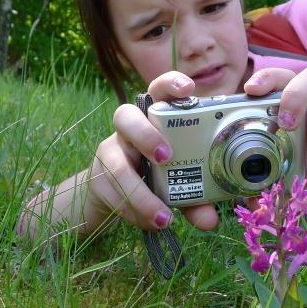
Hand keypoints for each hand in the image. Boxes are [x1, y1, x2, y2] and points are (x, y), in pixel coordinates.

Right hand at [83, 71, 219, 232]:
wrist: (111, 199)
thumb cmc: (154, 179)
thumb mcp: (177, 185)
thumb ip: (194, 199)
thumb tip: (210, 221)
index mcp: (153, 120)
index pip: (158, 90)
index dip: (170, 84)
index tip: (188, 88)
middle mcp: (127, 130)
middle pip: (125, 115)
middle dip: (145, 135)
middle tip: (166, 158)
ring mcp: (109, 152)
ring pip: (115, 164)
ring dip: (140, 193)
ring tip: (164, 216)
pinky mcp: (96, 177)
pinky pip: (112, 193)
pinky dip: (134, 212)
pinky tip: (150, 224)